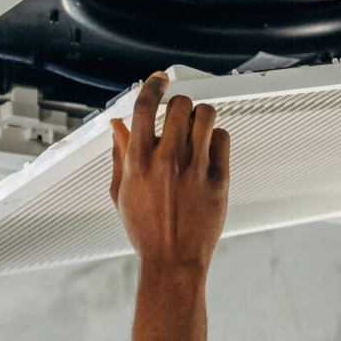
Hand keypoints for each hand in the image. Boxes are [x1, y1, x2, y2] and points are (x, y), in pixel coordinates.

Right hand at [108, 72, 229, 273]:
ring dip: (200, 116)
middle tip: (179, 115)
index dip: (152, 86)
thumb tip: (117, 127)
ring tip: (196, 128)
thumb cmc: (147, 231)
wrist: (173, 260)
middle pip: (179, 104)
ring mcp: (194, 169)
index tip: (158, 80)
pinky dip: (216, 138)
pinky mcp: (218, 178)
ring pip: (205, 115)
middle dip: (179, 104)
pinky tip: (208, 150)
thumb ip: (119, 154)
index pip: (145, 107)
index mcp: (139, 162)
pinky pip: (222, 138)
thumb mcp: (122, 192)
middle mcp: (167, 161)